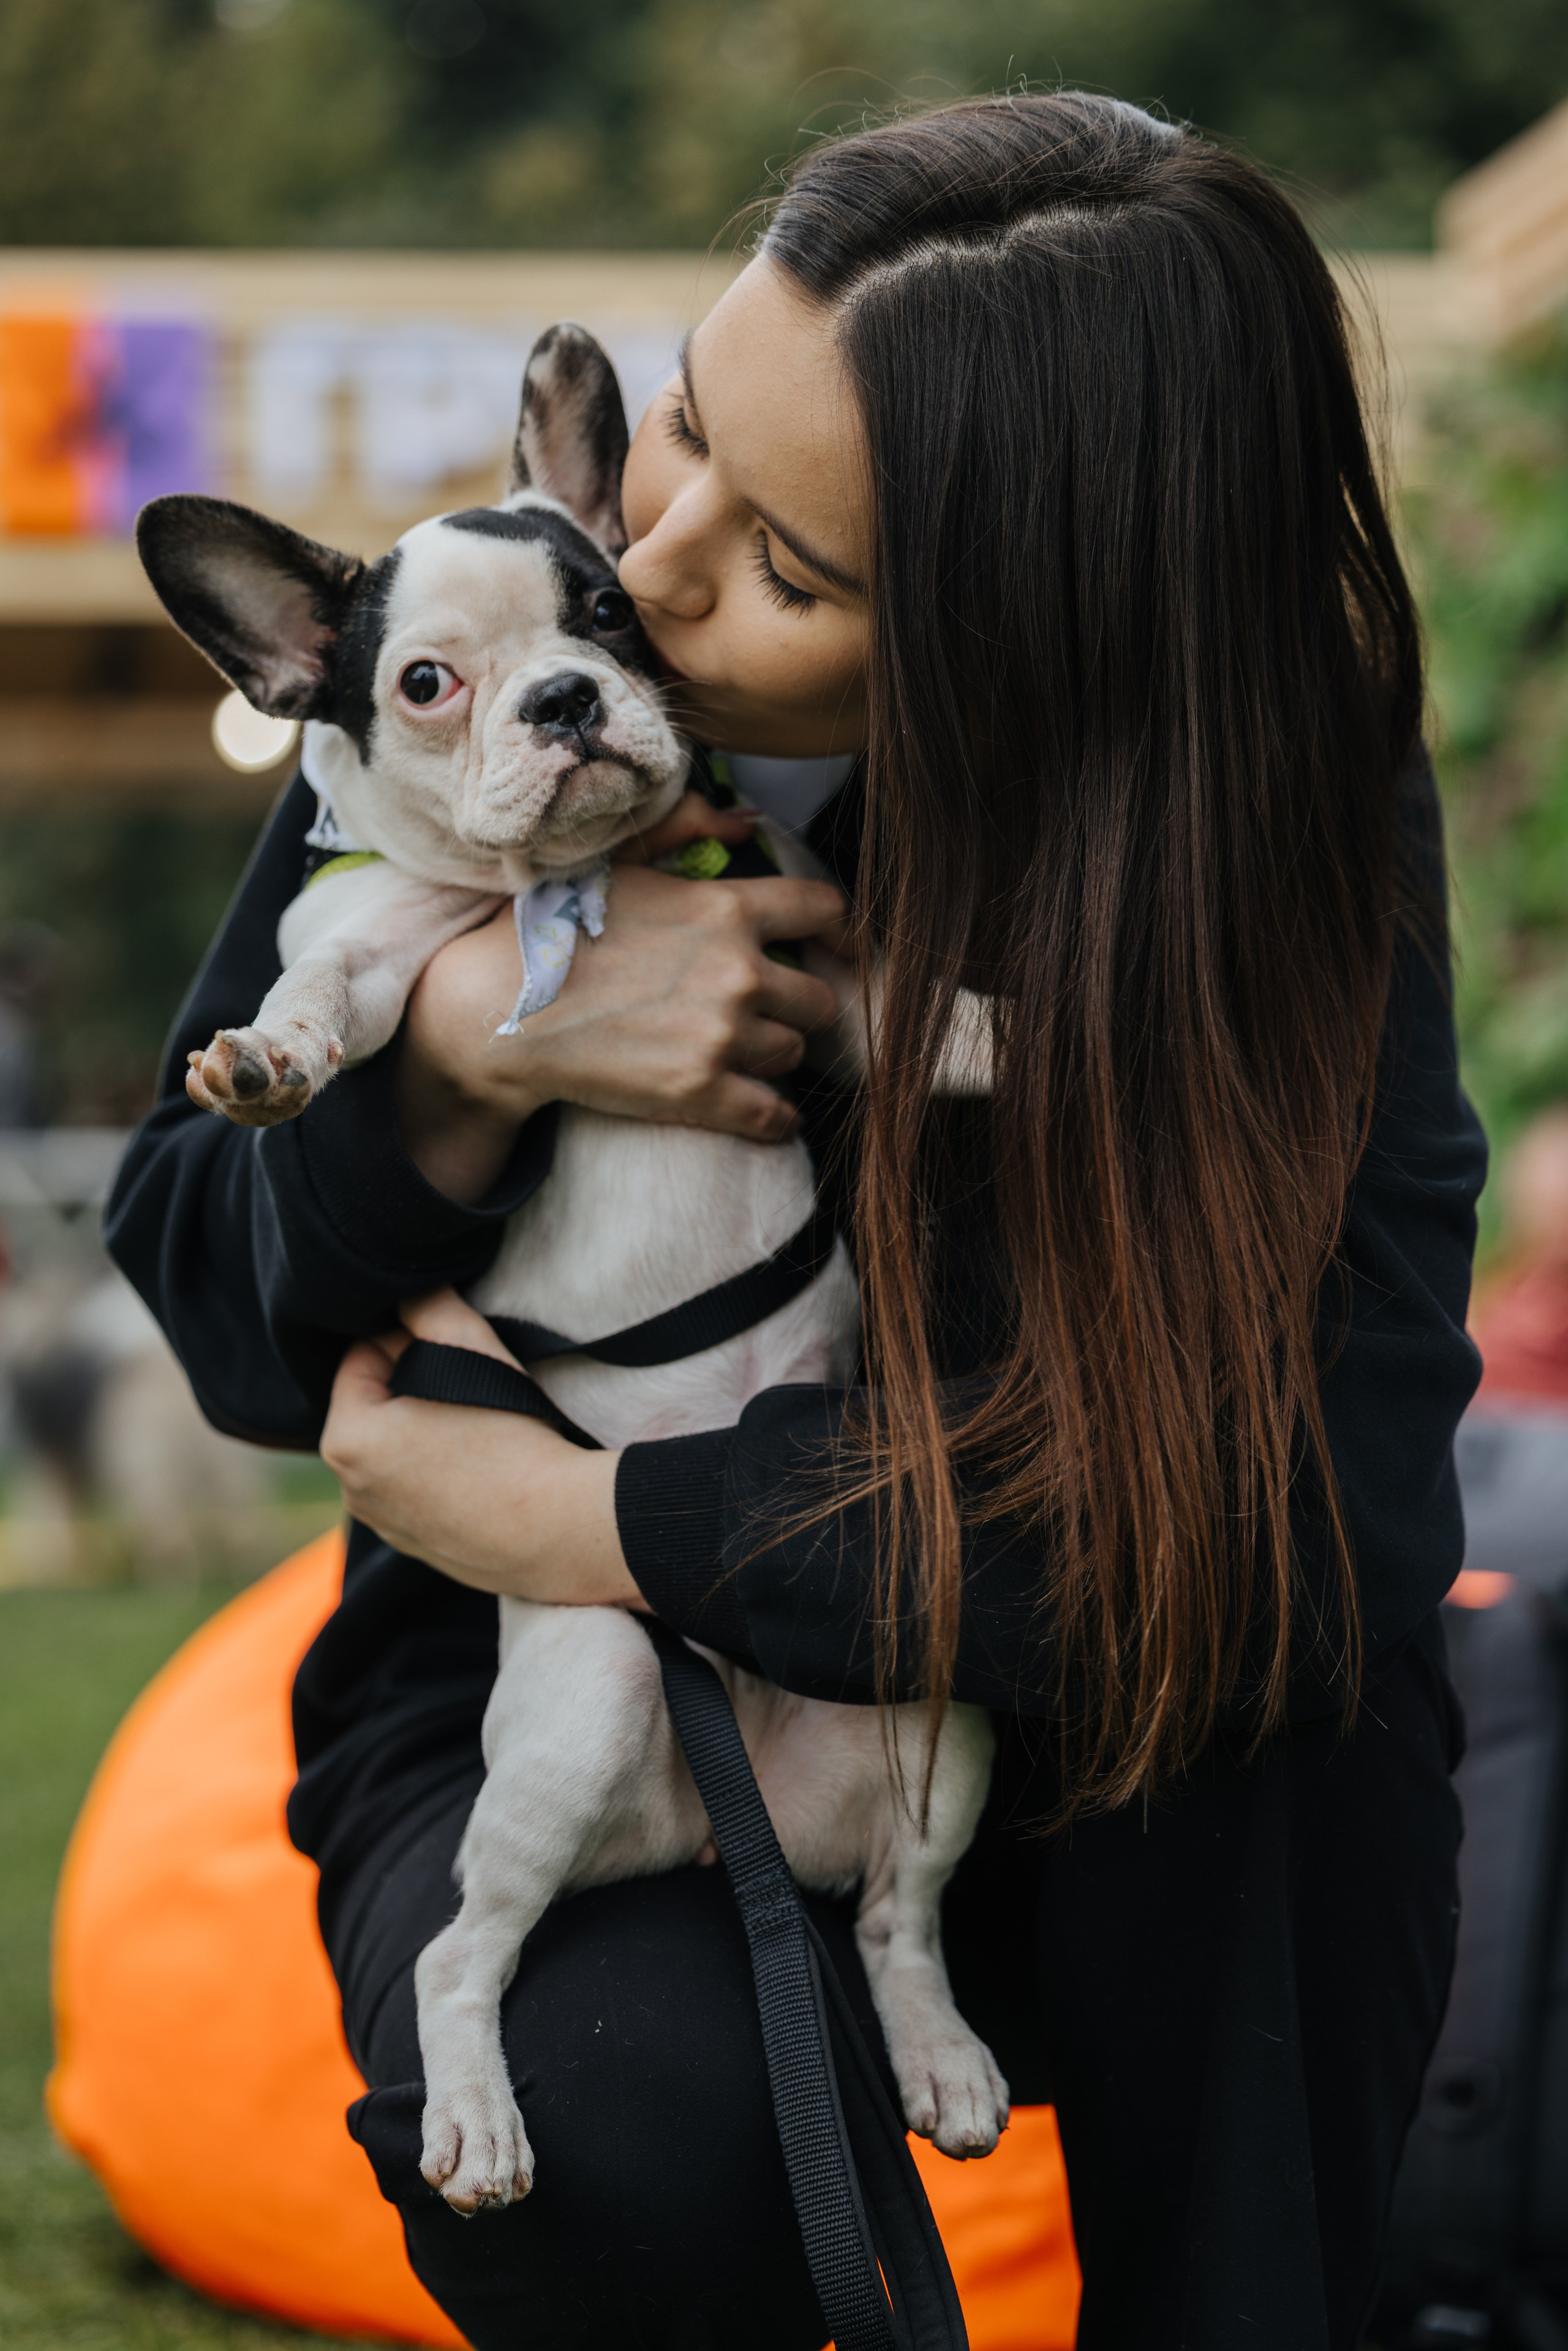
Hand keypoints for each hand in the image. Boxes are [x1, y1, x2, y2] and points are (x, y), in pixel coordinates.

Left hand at [320, 1289, 640, 1606]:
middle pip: (375, 1405)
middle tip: (469, 1388)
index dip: (408, 1341)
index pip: (362, 1357)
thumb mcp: (473, 1349)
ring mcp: (382, 1524)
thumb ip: (430, 1307)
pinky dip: (438, 1474)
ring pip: (394, 1449)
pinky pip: (414, 1490)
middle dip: (412, 1387)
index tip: (454, 1353)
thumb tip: (408, 1292)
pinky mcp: (414, 1546)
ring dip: (425, 1430)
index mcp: (347, 1438)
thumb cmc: (514, 1440)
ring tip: (479, 1432)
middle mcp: (351, 1488)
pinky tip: (481, 1471)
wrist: (559, 1531)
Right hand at [394, 789, 847, 1201]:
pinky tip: (772, 1114)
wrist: (502, 1009)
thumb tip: (746, 820)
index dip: (842, 930)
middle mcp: (737, 972)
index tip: (842, 948)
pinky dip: (778, 1118)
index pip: (823, 910)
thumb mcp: (618, 859)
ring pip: (793, 1053)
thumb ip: (686, 829)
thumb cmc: (556, 927)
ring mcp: (721, 1035)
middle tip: (772, 1010)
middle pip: (818, 998)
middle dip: (799, 1004)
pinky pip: (773, 1114)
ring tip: (746, 1051)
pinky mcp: (699, 1091)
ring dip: (776, 1054)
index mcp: (726, 908)